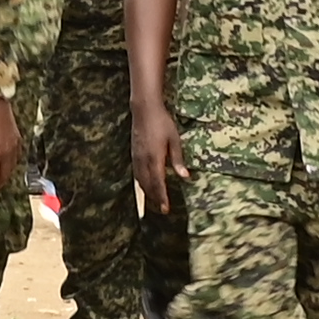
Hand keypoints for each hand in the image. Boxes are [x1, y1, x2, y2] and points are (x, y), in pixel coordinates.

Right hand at [130, 95, 183, 213]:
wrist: (144, 109)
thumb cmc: (162, 122)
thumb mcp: (174, 140)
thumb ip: (178, 159)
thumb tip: (185, 177)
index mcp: (155, 158)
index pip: (158, 182)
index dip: (162, 197)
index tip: (166, 209)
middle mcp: (143, 160)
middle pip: (148, 185)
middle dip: (155, 198)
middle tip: (162, 209)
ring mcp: (136, 157)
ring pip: (140, 180)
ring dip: (147, 192)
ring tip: (155, 201)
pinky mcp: (133, 153)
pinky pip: (136, 173)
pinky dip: (141, 182)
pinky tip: (145, 185)